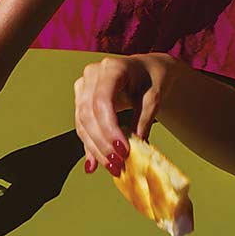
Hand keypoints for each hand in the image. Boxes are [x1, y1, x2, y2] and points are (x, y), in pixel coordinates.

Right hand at [73, 54, 170, 172]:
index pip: (102, 102)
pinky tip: (94, 165)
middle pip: (89, 115)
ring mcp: (83, 87)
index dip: (109, 129)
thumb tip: (136, 145)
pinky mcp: (81, 101)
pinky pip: (82, 126)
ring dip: (96, 148)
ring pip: (83, 123)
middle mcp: (92, 75)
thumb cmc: (152, 79)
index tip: (123, 150)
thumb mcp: (154, 97)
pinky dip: (90, 146)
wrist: (146, 70)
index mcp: (112, 68)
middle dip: (102, 143)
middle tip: (118, 164)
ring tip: (112, 167)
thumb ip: (144, 119)